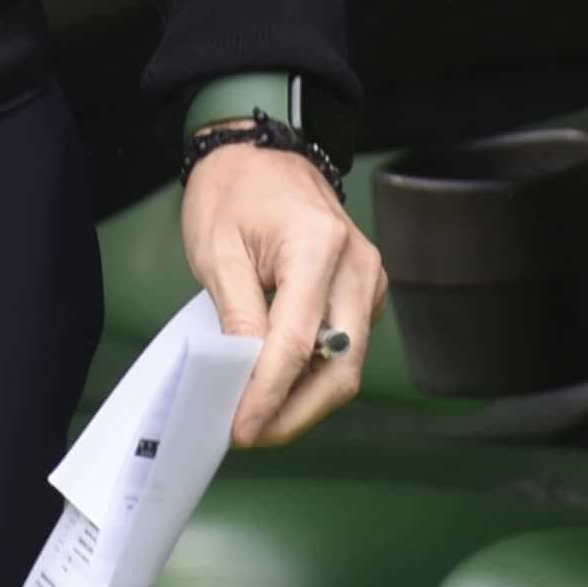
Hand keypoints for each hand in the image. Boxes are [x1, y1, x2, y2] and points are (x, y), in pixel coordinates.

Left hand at [186, 141, 385, 447]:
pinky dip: (315, 375)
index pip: (298, 340)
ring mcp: (369, 279)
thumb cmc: (233, 191)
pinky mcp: (366, 291)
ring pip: (348, 364)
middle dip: (296, 412)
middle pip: (341, 365)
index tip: (241, 428)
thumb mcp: (218, 250)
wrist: (261, 152)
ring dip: (306, 400)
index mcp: (319, 246)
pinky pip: (346, 347)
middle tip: (251, 434)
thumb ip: (238, 315)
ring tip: (259, 418)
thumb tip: (247, 378)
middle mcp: (358, 266)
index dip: (270, 393)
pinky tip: (280, 388)